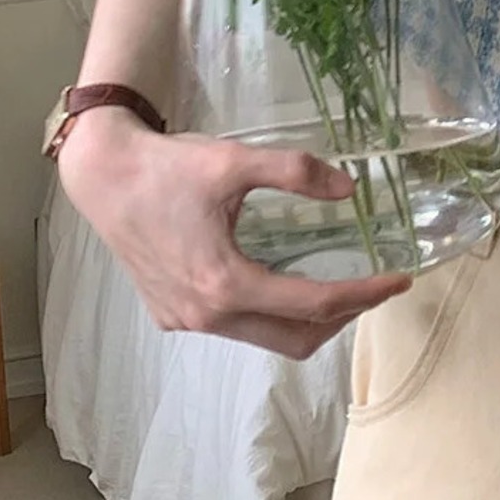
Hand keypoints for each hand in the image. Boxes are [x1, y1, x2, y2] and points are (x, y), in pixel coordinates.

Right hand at [55, 111, 410, 359]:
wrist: (103, 176)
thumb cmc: (165, 167)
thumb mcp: (233, 160)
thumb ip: (294, 172)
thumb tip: (348, 187)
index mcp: (226, 284)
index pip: (314, 305)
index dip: (363, 295)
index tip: (397, 281)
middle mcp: (208, 316)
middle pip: (295, 340)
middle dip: (339, 319)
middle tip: (369, 289)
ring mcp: (188, 323)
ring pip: (264, 339)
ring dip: (302, 320)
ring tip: (330, 289)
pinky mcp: (172, 317)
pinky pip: (233, 329)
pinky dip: (263, 314)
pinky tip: (270, 284)